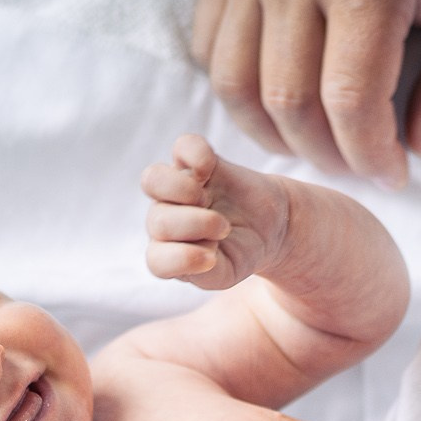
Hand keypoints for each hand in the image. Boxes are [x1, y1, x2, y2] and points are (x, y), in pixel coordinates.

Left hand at [141, 133, 287, 290]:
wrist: (268, 227)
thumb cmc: (241, 252)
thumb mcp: (227, 273)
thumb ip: (207, 274)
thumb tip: (200, 252)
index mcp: (168, 254)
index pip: (157, 260)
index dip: (182, 259)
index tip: (213, 258)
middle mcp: (164, 219)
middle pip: (157, 221)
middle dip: (195, 225)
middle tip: (223, 228)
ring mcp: (177, 187)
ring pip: (152, 180)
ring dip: (180, 190)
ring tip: (204, 198)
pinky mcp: (195, 161)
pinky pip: (183, 146)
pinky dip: (196, 155)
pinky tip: (210, 170)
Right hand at [191, 0, 420, 186]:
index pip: (351, 101)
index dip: (372, 157)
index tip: (395, 175)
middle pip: (289, 103)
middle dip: (327, 157)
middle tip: (361, 165)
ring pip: (236, 85)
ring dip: (274, 135)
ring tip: (317, 144)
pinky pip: (209, 47)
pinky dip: (237, 88)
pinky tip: (279, 97)